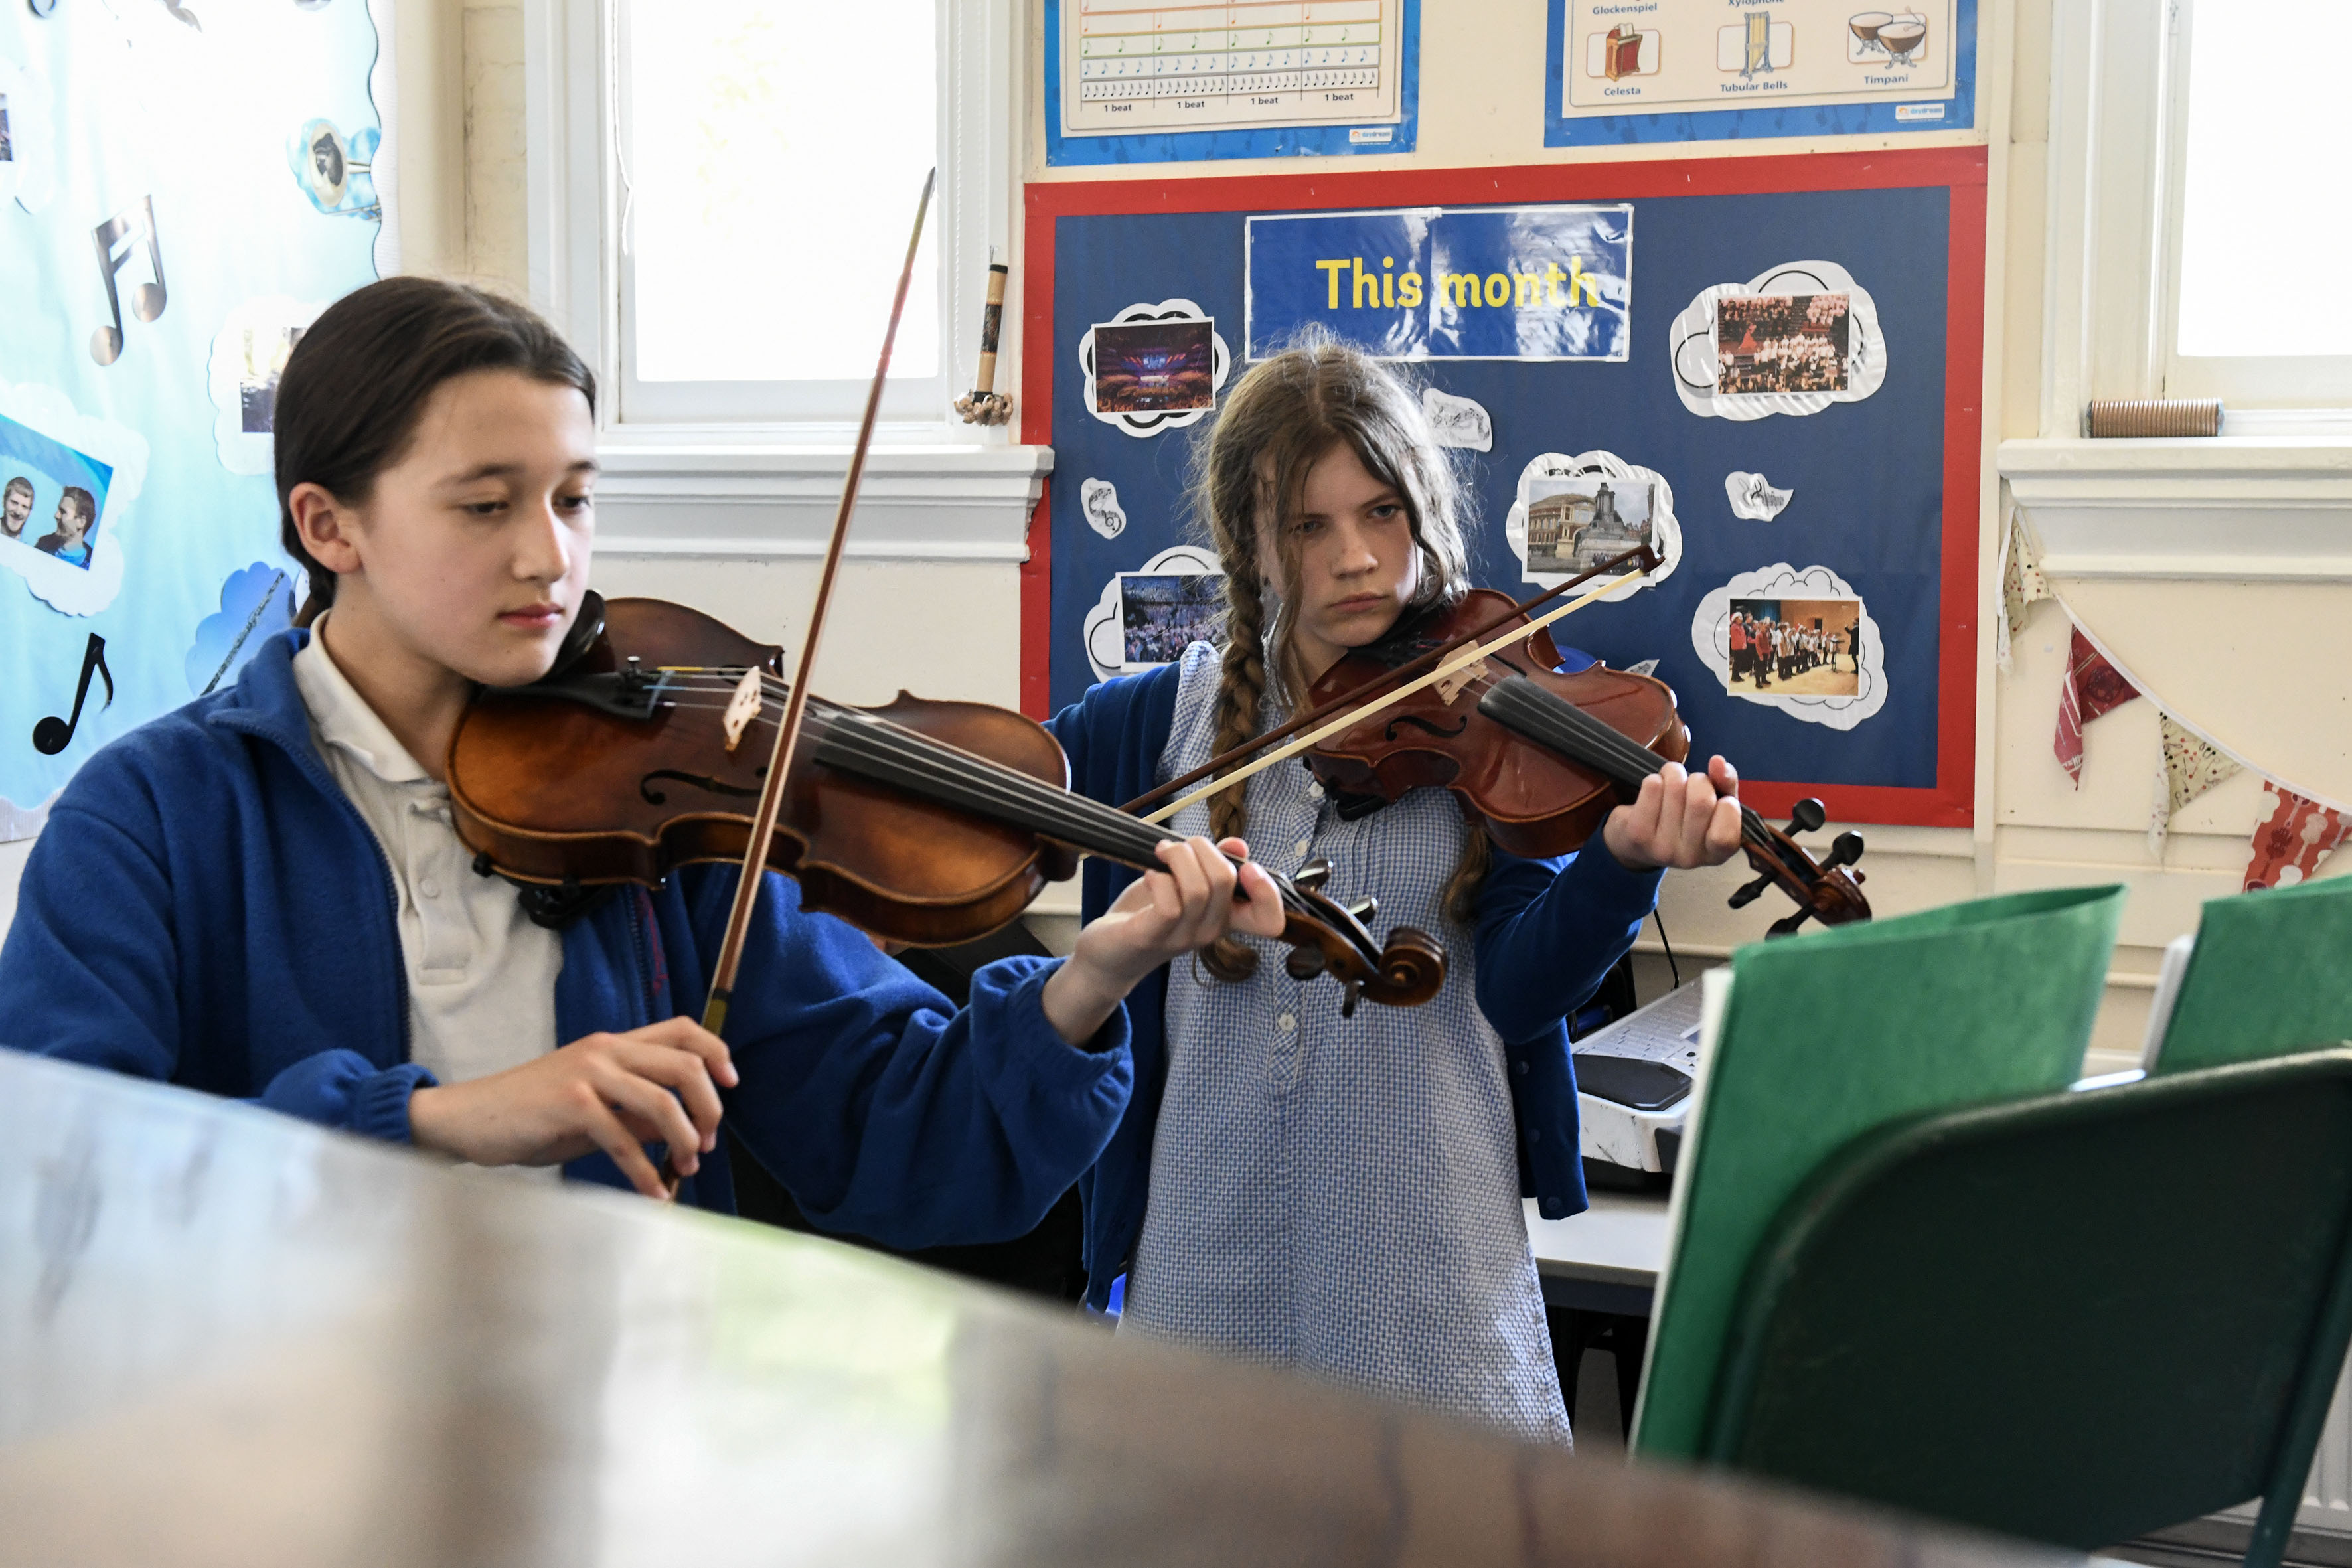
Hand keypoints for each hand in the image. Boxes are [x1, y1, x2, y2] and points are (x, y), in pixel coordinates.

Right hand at [406, 1018, 739, 1200]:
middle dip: (708, 1109)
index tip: (730, 1086)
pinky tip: (653, 1192)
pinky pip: (625, 1140)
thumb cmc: (533, 1114)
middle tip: (708, 1143)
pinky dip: (646, 1172)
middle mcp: (606, 1049)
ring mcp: (588, 1074)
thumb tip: (683, 1128)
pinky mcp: (571, 1105)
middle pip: (684, 1067)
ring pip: (662, 1103)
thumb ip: (636, 1110)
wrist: (470, 1118)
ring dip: (684, 1142)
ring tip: (686, 1168)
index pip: (682, 1029)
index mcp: (614, 1042)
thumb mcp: (593, 1105)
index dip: (715, 1054)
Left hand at [1041, 835, 1284, 1045]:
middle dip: (1201, 847)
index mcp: (1225, 918)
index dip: (1269, 891)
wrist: (1107, 952)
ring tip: (1160, 854)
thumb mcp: (1183, 882)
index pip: (1270, 920)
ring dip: (1177, 857)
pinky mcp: (1152, 936)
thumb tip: (1238, 846)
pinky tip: (1149, 875)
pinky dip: (1159, 878)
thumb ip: (1212, 863)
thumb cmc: (1147, 912)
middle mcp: (1210, 931)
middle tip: (1178, 848)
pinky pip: (1169, 904)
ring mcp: (1182, 937)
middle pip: (1225, 879)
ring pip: (1197, 887)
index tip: (1247, 867)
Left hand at [1602, 755, 1744, 871]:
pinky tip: (1654, 791)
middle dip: (1700, 780)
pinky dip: (1656, 778)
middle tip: (1692, 785)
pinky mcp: (1637, 833)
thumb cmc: (1685, 820)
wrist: (1638, 843)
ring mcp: (1661, 848)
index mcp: (1716, 855)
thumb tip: (1718, 762)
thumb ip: (1726, 785)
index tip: (1721, 799)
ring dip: (1675, 775)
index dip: (1728, 806)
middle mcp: (1690, 858)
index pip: (1726, 833)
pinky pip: (1653, 786)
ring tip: (1672, 785)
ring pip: (1675, 786)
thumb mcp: (1714, 806)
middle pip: (1701, 801)